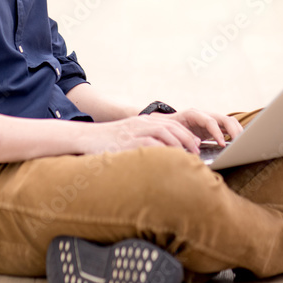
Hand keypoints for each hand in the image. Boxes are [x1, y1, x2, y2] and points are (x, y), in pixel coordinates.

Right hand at [76, 114, 204, 154]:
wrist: (85, 138)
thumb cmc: (106, 143)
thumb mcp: (128, 138)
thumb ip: (145, 143)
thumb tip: (162, 156)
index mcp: (143, 122)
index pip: (172, 124)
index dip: (186, 135)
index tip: (196, 146)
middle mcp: (141, 124)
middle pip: (172, 127)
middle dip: (187, 139)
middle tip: (196, 153)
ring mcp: (135, 131)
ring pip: (165, 133)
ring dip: (179, 145)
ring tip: (188, 157)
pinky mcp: (129, 141)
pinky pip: (152, 144)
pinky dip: (164, 151)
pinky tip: (171, 160)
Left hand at [166, 107, 242, 146]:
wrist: (166, 124)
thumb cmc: (169, 128)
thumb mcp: (173, 132)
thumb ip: (182, 137)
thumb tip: (193, 146)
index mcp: (193, 114)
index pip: (210, 121)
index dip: (217, 133)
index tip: (222, 144)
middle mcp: (204, 115)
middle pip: (225, 119)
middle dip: (233, 131)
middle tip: (239, 144)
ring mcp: (211, 120)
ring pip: (230, 122)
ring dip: (238, 132)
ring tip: (242, 144)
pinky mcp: (214, 127)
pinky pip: (228, 128)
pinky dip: (235, 134)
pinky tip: (239, 143)